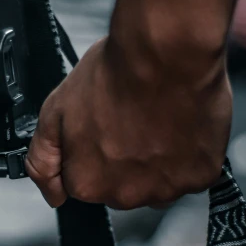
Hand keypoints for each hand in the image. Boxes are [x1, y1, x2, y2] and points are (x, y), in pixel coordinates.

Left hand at [26, 37, 231, 208]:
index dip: (91, 151)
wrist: (166, 51)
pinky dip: (189, 153)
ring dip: (157, 160)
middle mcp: (127, 195)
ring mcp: (167, 189)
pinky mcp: (201, 175)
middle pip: (121, 187)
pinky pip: (192, 173)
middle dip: (123, 160)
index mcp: (88, 182)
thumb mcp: (55, 111)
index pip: (83, 183)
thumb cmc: (115, 73)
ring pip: (158, 183)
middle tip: (129, 119)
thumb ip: (44, 158)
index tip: (102, 128)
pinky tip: (180, 123)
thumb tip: (51, 194)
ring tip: (157, 119)